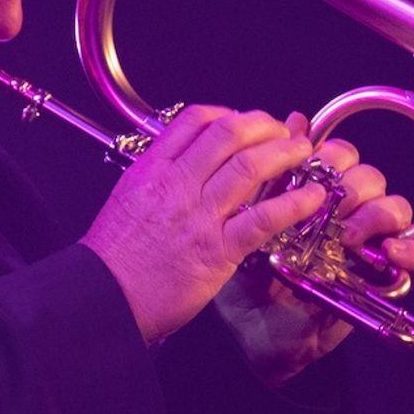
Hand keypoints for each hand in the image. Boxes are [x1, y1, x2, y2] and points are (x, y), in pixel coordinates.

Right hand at [78, 107, 326, 345]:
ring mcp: (198, 216)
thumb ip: (156, 179)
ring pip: (249, 167)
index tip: (244, 120)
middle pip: (229, 134)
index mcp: (152, 170)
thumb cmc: (113, 259)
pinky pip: (263, 218)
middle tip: (282, 131)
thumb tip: (182, 167)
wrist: (102, 298)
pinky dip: (294, 202)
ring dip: (284, 153)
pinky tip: (312, 196)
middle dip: (264, 125)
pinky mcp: (217, 250)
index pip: (195, 121)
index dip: (229, 114)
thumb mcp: (126, 200)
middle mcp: (176, 185)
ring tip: (302, 152)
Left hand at [212, 117, 413, 386]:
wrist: (255, 335)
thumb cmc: (250, 280)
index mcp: (317, 196)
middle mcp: (347, 215)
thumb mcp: (251, 223)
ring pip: (397, 207)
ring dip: (378, 213)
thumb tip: (295, 119)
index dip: (332, 153)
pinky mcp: (385, 279)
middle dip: (353, 182)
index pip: (341, 155)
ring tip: (351, 235)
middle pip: (370, 176)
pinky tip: (392, 253)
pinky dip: (413, 252)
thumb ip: (272, 175)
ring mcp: (369, 246)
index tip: (309, 165)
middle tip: (330, 205)